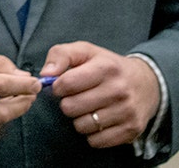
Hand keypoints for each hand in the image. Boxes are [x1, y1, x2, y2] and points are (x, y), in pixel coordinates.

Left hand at [41, 41, 159, 147]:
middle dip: (67, 103)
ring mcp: (127, 112)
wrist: (148, 83)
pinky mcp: (132, 130)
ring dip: (79, 119)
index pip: (67, 83)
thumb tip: (45, 75)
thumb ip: (60, 55)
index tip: (62, 86)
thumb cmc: (108, 66)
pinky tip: (97, 121)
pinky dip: (92, 134)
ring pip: (82, 126)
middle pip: (71, 107)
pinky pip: (96, 141)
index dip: (57, 87)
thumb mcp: (85, 51)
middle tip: (76, 98)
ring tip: (87, 109)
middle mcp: (119, 90)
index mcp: (106, 68)